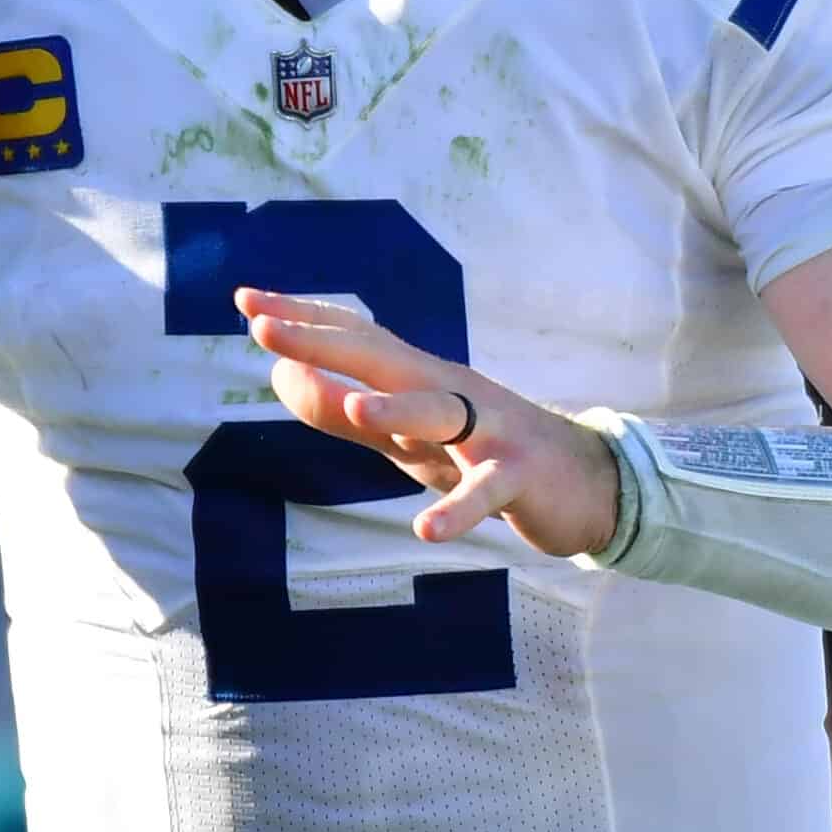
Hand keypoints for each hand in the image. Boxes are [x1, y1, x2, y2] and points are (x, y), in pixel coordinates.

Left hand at [237, 288, 619, 558]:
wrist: (585, 481)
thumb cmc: (480, 451)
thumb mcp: (403, 435)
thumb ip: (341, 412)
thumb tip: (279, 377)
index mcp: (420, 376)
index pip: (354, 337)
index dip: (302, 318)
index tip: (246, 301)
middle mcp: (449, 391)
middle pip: (382, 358)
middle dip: (323, 342)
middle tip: (263, 328)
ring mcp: (486, 430)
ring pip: (438, 414)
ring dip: (397, 408)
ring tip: (355, 406)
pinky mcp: (518, 476)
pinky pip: (484, 491)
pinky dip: (458, 510)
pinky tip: (426, 529)